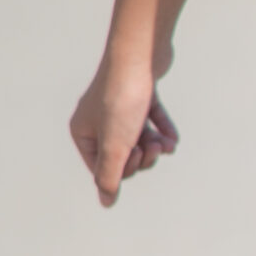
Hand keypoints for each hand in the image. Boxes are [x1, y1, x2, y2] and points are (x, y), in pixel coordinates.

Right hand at [69, 55, 178, 205]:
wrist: (141, 53)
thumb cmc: (123, 99)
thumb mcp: (115, 145)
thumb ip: (110, 176)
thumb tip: (107, 202)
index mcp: (83, 131)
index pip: (102, 168)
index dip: (123, 170)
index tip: (135, 158)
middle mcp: (97, 119)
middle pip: (122, 155)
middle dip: (141, 157)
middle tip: (151, 149)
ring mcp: (119, 106)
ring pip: (138, 140)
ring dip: (153, 146)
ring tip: (164, 145)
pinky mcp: (140, 95)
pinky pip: (152, 121)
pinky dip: (162, 131)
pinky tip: (172, 140)